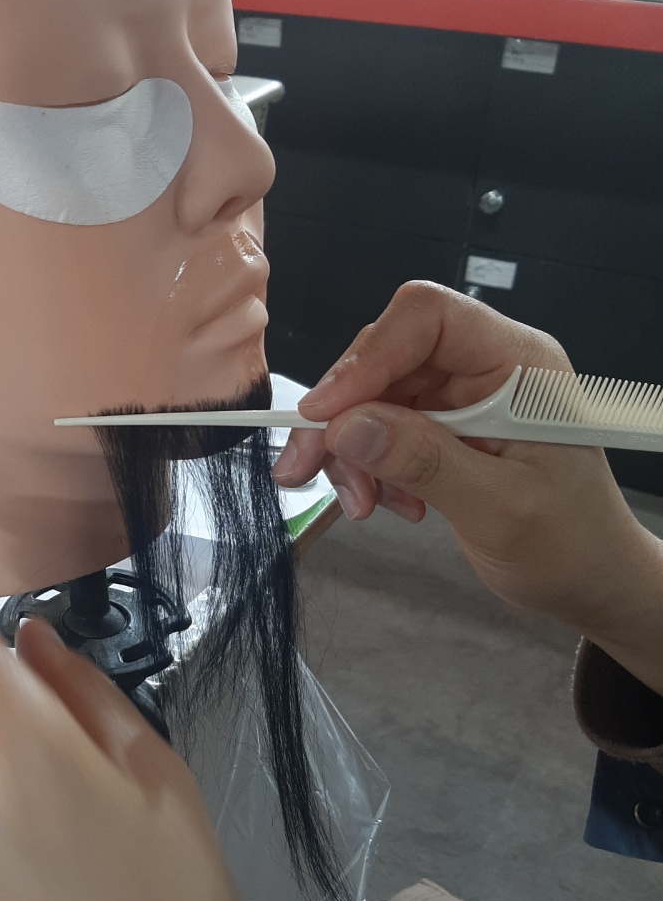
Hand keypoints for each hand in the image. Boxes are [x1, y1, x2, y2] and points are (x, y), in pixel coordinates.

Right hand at [272, 282, 662, 657]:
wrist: (589, 581)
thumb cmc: (570, 544)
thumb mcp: (499, 508)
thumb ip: (425, 461)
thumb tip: (349, 427)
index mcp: (519, 362)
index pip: (427, 319)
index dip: (367, 357)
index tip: (323, 414)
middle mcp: (487, 367)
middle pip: (387, 357)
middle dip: (344, 416)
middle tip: (310, 469)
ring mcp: (462, 397)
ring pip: (373, 396)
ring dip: (350, 450)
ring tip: (363, 504)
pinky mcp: (443, 428)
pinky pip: (380, 429)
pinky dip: (366, 467)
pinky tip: (388, 503)